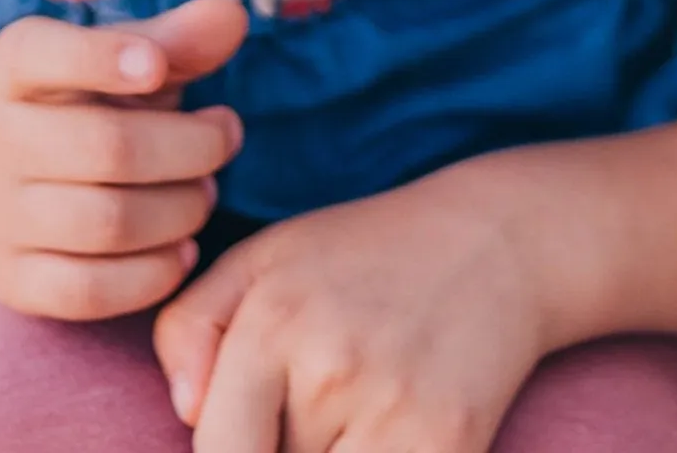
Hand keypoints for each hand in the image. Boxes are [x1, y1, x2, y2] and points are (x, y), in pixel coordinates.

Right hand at [0, 0, 248, 320]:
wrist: (3, 181)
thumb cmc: (89, 103)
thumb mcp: (125, 58)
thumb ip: (179, 38)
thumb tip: (232, 15)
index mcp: (13, 64)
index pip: (46, 53)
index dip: (106, 57)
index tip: (159, 66)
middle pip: (106, 147)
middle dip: (189, 146)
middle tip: (226, 136)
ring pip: (107, 223)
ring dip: (181, 209)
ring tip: (206, 191)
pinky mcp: (12, 281)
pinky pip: (91, 291)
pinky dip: (153, 274)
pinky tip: (182, 249)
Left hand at [152, 163, 546, 452]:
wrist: (492, 244)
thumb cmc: (360, 255)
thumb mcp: (261, 260)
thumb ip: (189, 328)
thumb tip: (185, 414)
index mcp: (274, 321)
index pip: (216, 451)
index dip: (226, 449)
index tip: (249, 429)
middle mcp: (332, 369)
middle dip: (280, 448)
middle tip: (306, 408)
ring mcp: (397, 414)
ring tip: (348, 413)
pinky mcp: (452, 447)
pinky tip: (383, 427)